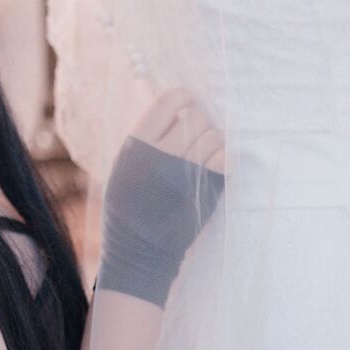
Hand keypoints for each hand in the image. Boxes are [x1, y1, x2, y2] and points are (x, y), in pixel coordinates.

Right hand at [97, 89, 225, 307]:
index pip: (168, 101)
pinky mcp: (207, 190)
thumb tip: (173, 110)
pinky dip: (222, 159)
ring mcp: (188, 173)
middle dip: (199, 124)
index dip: (184, 98)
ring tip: (202, 157)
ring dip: (212, 142)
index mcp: (138, 145)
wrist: (139, 251)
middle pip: (196, 117)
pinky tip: (213, 168)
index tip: (190, 104)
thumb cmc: (128, 208)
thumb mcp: (124, 168)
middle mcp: (163, 155)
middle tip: (194, 139)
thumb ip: (145, 139)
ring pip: (214, 136)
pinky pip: (225, 158)